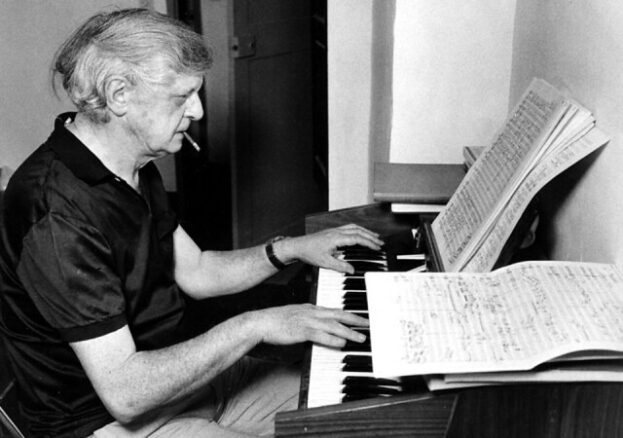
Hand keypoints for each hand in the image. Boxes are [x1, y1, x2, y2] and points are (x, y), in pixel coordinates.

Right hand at [250, 303, 368, 348]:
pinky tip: (341, 343)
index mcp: (310, 307)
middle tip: (368, 324)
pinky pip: (320, 335)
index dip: (349, 314)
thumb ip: (309, 320)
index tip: (360, 318)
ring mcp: (307, 321)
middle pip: (338, 314)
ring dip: (349, 332)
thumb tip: (320, 328)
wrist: (261, 322)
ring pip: (333, 325)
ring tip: (361, 337)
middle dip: (355, 319)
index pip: (334, 309)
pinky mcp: (301, 331)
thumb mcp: (296, 315)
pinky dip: (332, 339)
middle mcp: (311, 312)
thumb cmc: (276, 321)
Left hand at [279, 224, 383, 273]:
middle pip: (358, 231)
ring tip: (374, 236)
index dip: (369, 242)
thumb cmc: (309, 252)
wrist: (298, 246)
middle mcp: (336, 232)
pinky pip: (348, 227)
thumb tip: (352, 270)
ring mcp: (334, 230)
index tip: (377, 247)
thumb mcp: (325, 263)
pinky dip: (357, 230)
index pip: (357, 238)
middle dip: (371, 236)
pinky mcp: (332, 231)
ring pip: (354, 227)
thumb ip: (340, 267)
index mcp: (337, 238)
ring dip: (365, 231)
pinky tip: (360, 234)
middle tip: (380, 242)